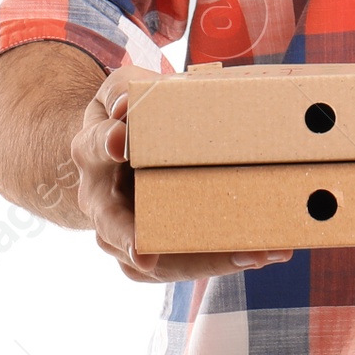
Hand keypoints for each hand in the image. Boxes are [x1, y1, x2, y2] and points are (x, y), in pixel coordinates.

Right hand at [72, 68, 293, 282]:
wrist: (113, 152)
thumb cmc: (127, 115)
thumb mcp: (123, 90)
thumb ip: (127, 91)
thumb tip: (127, 107)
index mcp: (93, 150)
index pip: (96, 146)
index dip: (107, 144)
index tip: (121, 142)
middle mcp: (100, 198)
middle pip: (112, 225)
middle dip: (131, 240)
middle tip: (147, 255)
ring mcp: (120, 231)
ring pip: (151, 259)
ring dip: (202, 260)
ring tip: (253, 252)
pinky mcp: (148, 251)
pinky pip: (178, 265)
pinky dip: (218, 262)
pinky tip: (260, 253)